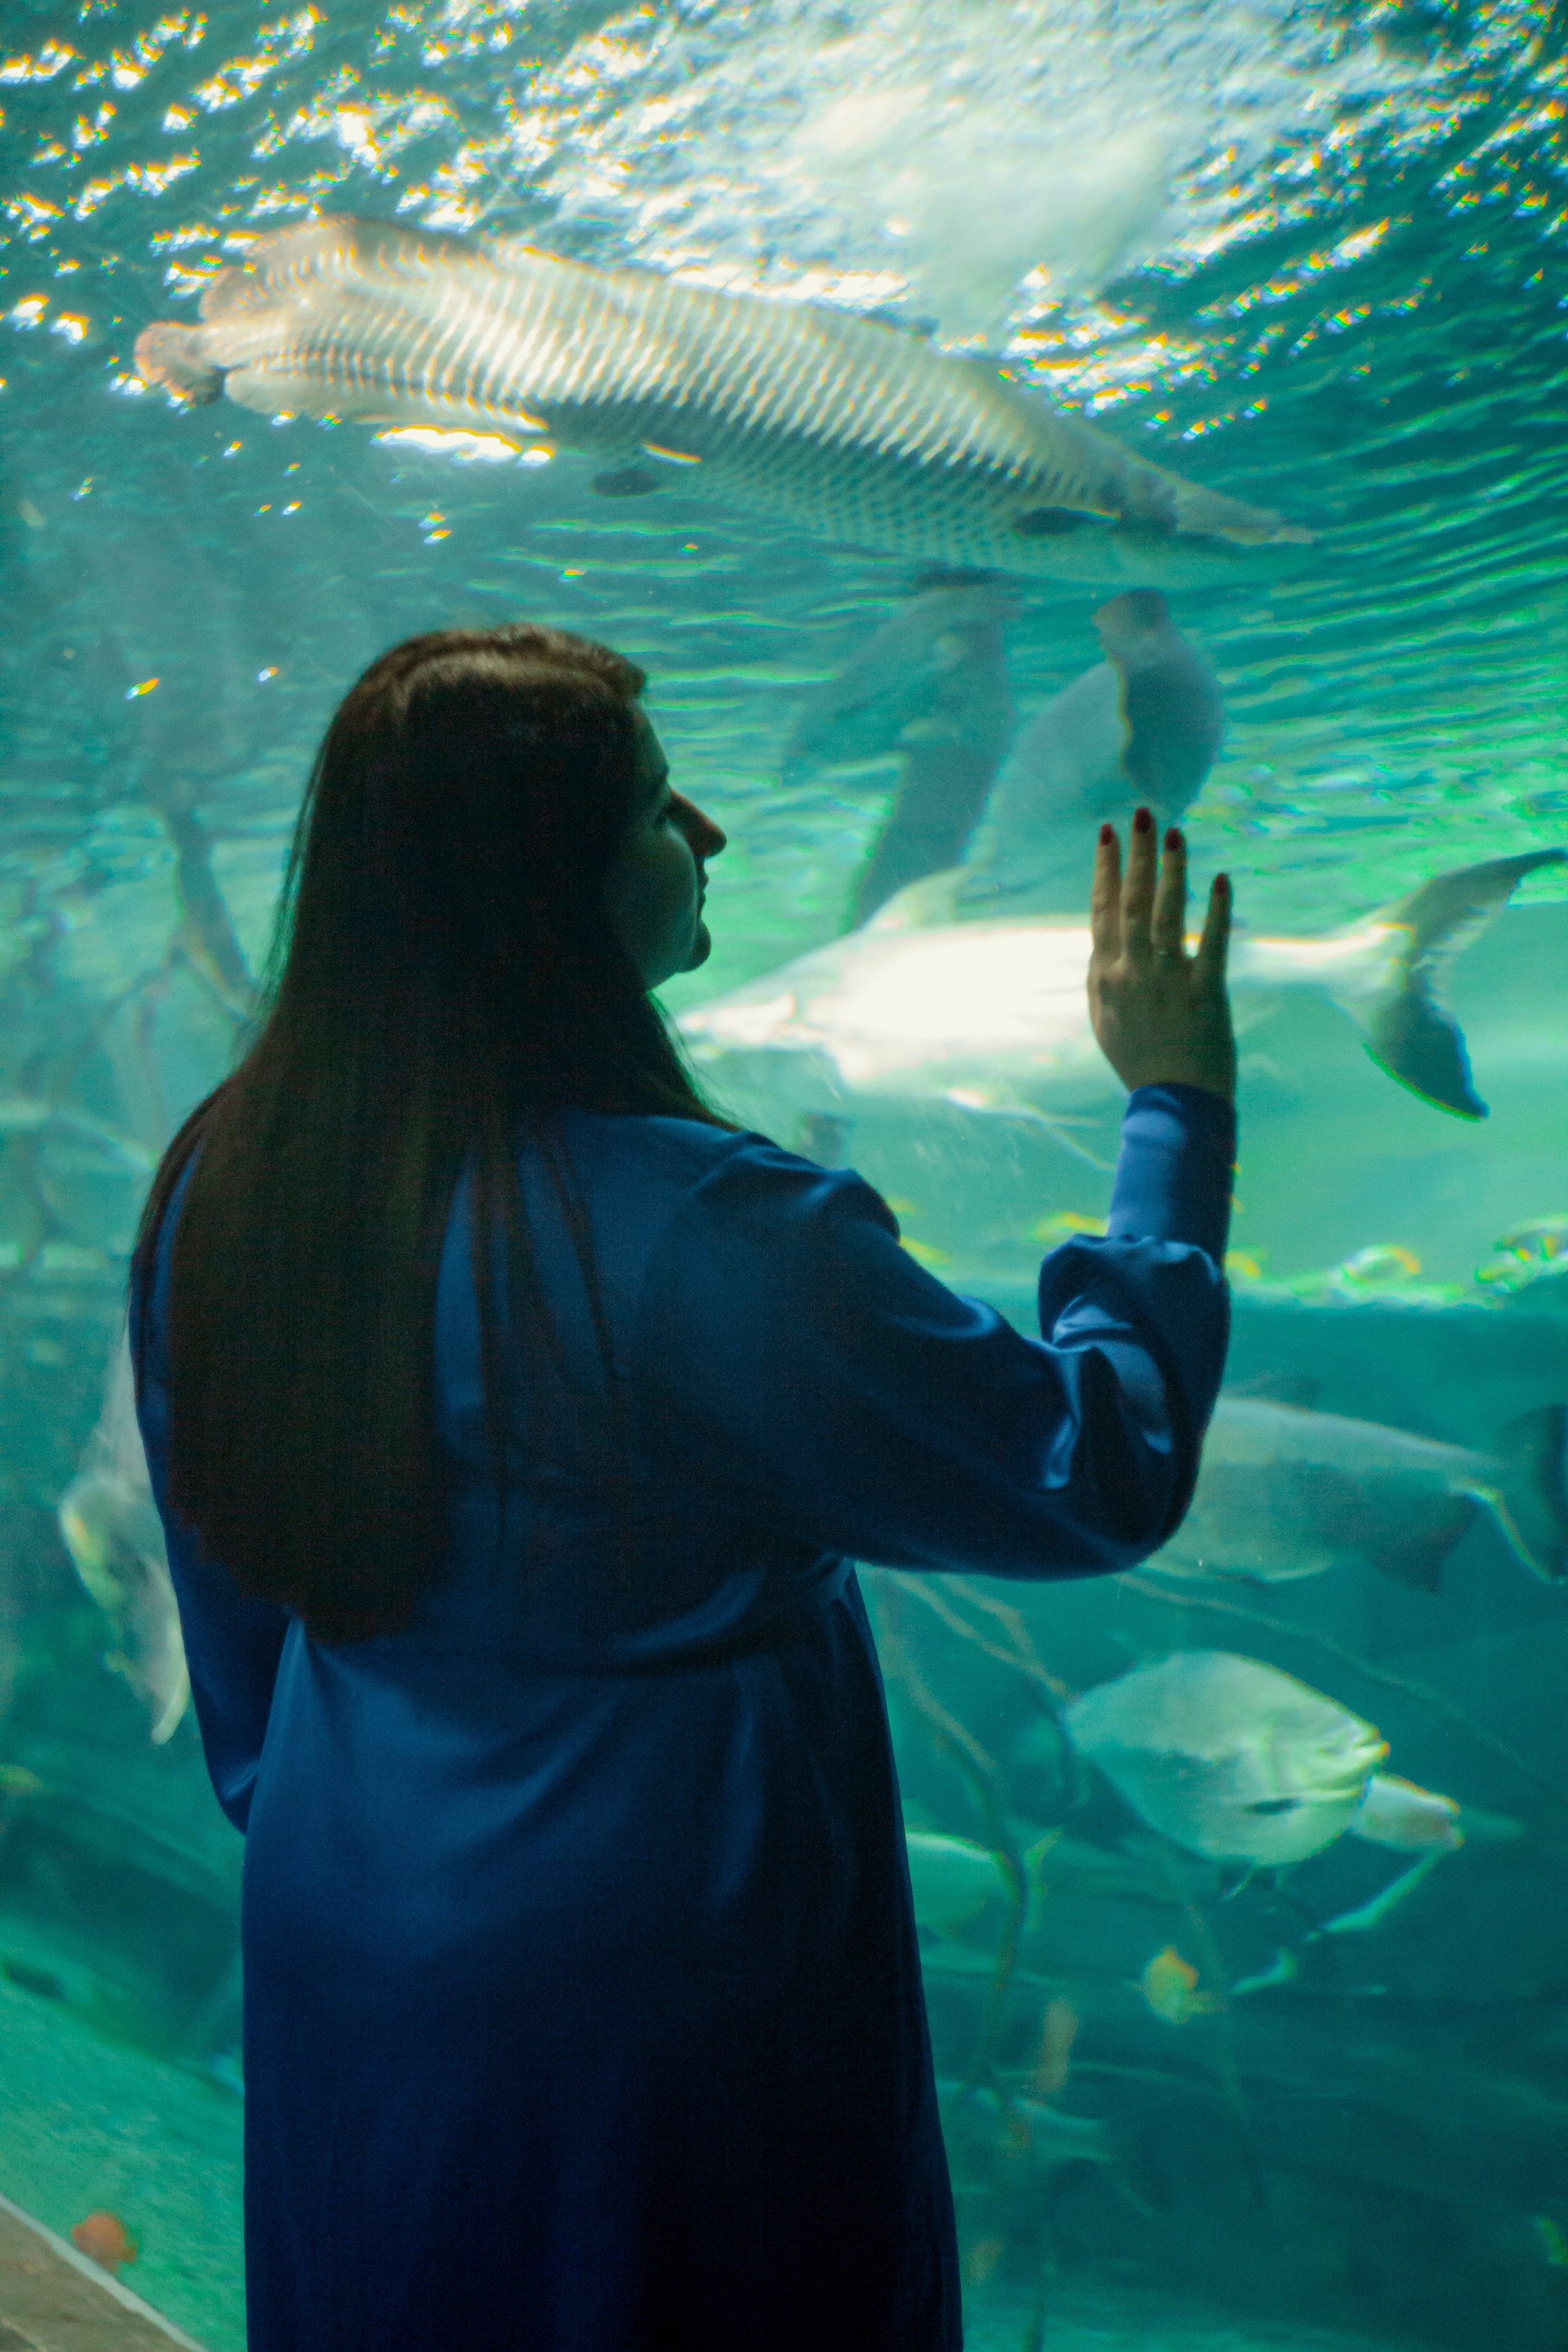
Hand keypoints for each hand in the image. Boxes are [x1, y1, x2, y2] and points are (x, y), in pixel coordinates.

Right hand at [1087, 810, 1234, 1102]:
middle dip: (1137, 854)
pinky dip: (1217, 910)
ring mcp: (1168, 981)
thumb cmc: (1138, 1061)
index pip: (1102, 911)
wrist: (1172, 1105)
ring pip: (1168, 915)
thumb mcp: (1106, 1018)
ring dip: (1173, 871)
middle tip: (1142, 814)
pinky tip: (1222, 878)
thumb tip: (1102, 941)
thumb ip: (1104, 976)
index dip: (1105, 870)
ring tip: (1176, 833)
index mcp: (1106, 976)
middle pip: (1133, 902)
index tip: (1107, 833)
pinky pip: (1212, 944)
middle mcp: (1132, 972)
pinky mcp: (1205, 993)